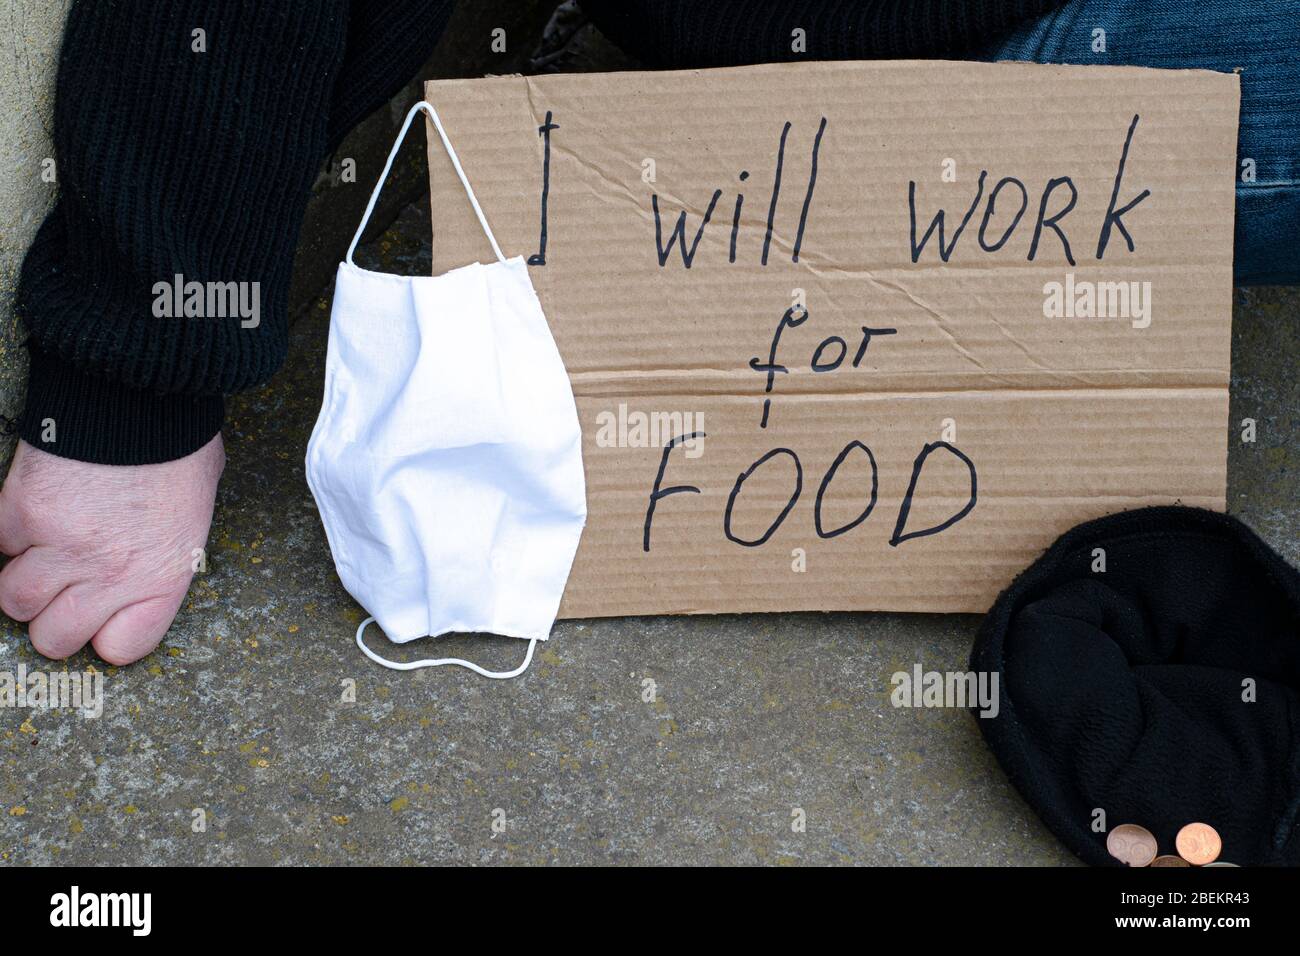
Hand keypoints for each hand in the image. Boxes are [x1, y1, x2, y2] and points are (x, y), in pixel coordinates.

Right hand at [0, 434, 223, 664]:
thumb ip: (165, 555)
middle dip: (56, 618)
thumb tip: (146, 569)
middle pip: (54, 638)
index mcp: (162, 576)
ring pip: (14, 600)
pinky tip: (35, 515)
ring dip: (25, 581)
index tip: (105, 617)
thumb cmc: (180, 449)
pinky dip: (11, 535)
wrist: (143, 395)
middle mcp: (110, 572)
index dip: (108, 634)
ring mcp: (61, 545)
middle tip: (66, 591)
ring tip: (46, 555)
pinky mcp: (21, 511)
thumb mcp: (194, 514)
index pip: (122, 648)